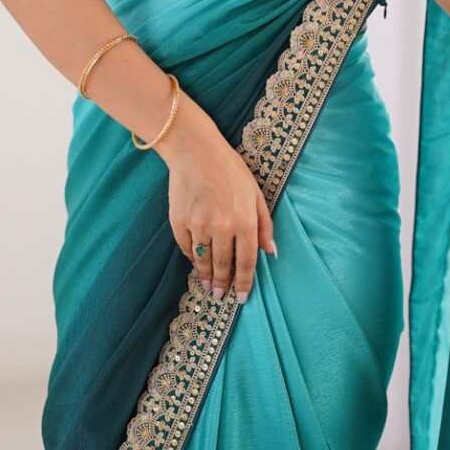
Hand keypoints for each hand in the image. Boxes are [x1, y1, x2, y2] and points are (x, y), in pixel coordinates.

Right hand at [155, 98, 275, 303]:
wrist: (196, 151)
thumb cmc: (231, 170)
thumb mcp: (256, 194)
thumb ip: (265, 225)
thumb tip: (270, 252)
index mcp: (244, 221)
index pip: (247, 261)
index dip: (245, 282)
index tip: (242, 297)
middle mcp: (222, 226)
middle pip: (223, 265)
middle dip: (223, 284)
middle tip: (220, 296)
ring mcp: (198, 224)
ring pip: (203, 260)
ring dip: (205, 277)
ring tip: (207, 287)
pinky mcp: (179, 221)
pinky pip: (186, 247)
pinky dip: (191, 257)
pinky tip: (196, 263)